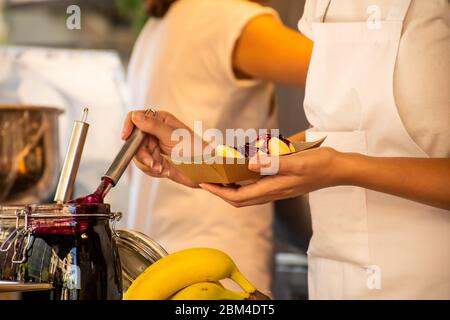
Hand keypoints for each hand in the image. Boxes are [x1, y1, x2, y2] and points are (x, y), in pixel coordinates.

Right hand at [122, 110, 199, 187]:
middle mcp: (155, 131)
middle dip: (142, 155)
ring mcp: (154, 146)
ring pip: (137, 155)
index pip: (135, 117)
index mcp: (159, 119)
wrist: (206, 170)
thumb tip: (135, 116)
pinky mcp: (156, 159)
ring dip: (148, 164)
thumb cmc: (196, 149)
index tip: (125, 138)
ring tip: (162, 169)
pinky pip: (144, 165)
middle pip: (134, 140)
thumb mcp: (173, 136)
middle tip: (153, 164)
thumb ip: (153, 126)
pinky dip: (152, 170)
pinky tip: (165, 171)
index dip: (128, 126)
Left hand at [199, 147, 343, 206]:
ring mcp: (278, 190)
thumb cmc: (319, 164)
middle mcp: (273, 192)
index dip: (219, 192)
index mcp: (273, 188)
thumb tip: (249, 164)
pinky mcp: (282, 184)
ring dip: (231, 189)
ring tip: (219, 178)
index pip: (238, 196)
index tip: (204, 184)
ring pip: (248, 195)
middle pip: (240, 199)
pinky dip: (244, 184)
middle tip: (206, 181)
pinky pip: (257, 188)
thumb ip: (273, 163)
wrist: (338, 169)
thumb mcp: (296, 161)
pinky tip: (242, 172)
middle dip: (220, 193)